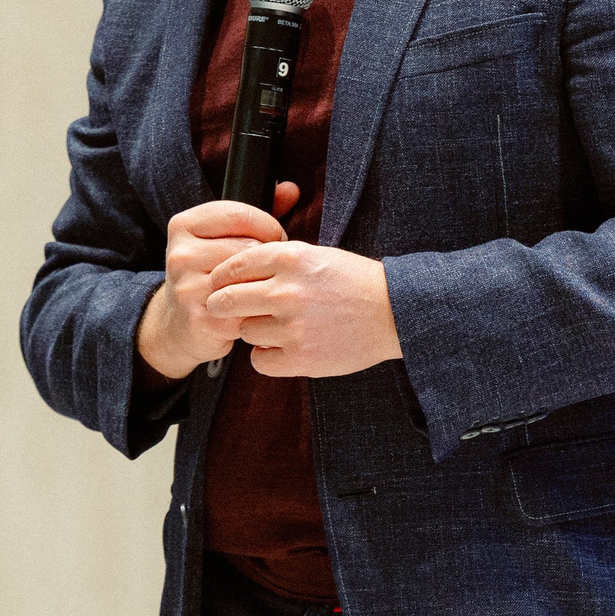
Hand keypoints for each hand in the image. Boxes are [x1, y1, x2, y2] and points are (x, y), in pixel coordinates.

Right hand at [136, 184, 298, 376]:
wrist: (180, 325)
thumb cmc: (209, 274)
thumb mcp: (221, 238)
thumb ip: (255, 214)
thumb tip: (291, 188)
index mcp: (183, 225)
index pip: (239, 214)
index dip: (268, 227)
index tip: (274, 241)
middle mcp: (180, 254)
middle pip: (248, 248)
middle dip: (269, 258)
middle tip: (272, 269)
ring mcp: (187, 287)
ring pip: (249, 277)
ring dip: (266, 284)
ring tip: (264, 287)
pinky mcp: (201, 318)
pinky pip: (247, 307)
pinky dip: (259, 309)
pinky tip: (257, 310)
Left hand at [203, 240, 402, 378]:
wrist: (393, 312)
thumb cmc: (353, 282)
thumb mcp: (315, 255)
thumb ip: (276, 260)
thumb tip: (232, 272)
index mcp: (290, 258)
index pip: (233, 266)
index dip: (222, 277)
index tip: (221, 285)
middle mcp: (287, 290)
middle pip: (226, 300)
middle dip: (221, 305)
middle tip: (226, 309)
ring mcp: (294, 326)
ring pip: (244, 331)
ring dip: (253, 331)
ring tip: (276, 328)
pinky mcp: (302, 357)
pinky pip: (259, 361)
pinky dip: (266, 357)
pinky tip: (281, 348)